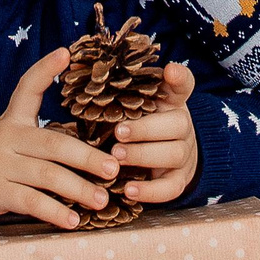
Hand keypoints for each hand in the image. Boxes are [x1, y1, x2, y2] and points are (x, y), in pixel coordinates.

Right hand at [0, 49, 119, 229]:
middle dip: (87, 156)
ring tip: (101, 200)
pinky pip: (30, 201)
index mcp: (12, 121)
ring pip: (47, 175)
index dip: (45, 69)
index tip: (65, 53)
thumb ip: (35, 139)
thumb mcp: (3, 138)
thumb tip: (83, 152)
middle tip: (114, 168)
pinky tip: (72, 221)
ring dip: (78, 189)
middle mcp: (7, 138)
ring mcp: (0, 164)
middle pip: (53, 143)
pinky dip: (54, 211)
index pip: (28, 88)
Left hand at [101, 62, 198, 203]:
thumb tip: (74, 68)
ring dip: (143, 155)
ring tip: (117, 157)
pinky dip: (150, 191)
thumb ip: (113, 92)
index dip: (179, 77)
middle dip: (146, 128)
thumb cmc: (136, 124)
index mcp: (171, 102)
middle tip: (118, 132)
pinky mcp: (180, 180)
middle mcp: (182, 125)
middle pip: (178, 123)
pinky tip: (128, 190)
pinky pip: (171, 187)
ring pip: (174, 153)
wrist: (164, 160)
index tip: (169, 70)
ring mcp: (185, 153)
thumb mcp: (129, 105)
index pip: (183, 85)